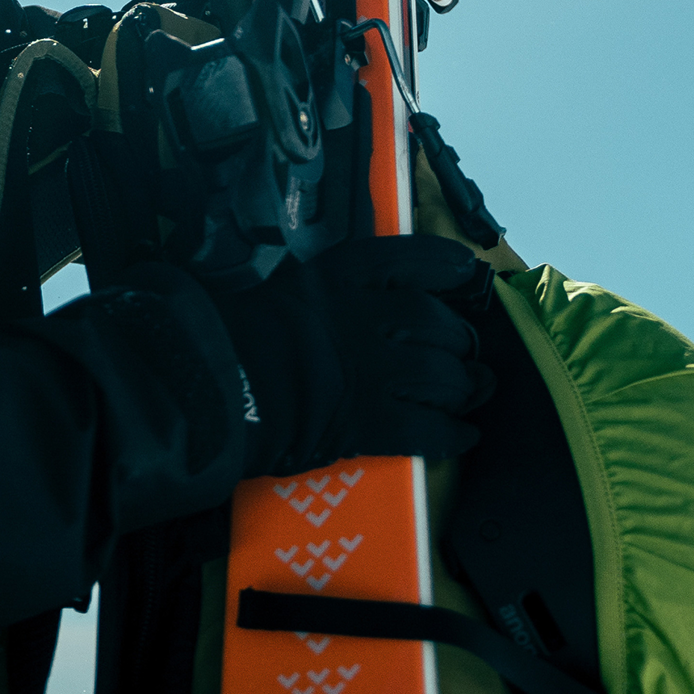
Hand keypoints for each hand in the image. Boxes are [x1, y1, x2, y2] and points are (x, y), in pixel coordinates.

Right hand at [213, 234, 494, 473]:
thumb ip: (324, 288)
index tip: (463, 266)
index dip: (442, 262)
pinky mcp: (371, 421)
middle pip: (435, 322)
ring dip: (464, 386)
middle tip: (464, 347)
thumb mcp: (286, 287)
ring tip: (472, 389)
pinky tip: (465, 435)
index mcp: (338, 277)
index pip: (407, 258)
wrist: (222, 383)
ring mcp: (371, 370)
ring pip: (442, 376)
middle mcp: (364, 317)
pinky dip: (453, 434)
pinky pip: (429, 429)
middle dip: (458, 338)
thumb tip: (349, 294)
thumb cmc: (240, 330)